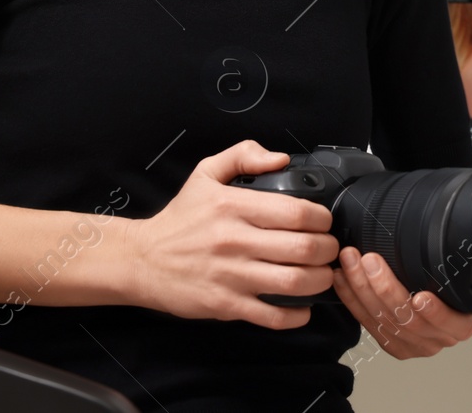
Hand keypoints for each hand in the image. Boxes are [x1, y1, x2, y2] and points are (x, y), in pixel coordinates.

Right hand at [121, 140, 339, 329]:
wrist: (142, 260)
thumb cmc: (180, 219)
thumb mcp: (206, 173)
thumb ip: (244, 154)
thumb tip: (281, 159)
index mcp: (233, 206)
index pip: (296, 211)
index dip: (322, 218)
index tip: (324, 221)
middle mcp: (234, 240)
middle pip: (302, 248)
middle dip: (327, 249)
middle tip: (329, 249)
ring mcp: (230, 276)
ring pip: (293, 283)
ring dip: (319, 281)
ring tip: (322, 274)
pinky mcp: (225, 305)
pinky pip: (272, 316)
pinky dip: (296, 315)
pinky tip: (303, 307)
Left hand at [332, 245, 471, 358]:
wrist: (440, 302)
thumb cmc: (450, 283)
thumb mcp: (459, 273)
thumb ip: (451, 262)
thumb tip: (444, 228)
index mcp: (460, 325)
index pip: (449, 323)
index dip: (435, 313)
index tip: (422, 297)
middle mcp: (437, 339)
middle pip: (407, 319)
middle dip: (384, 288)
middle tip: (370, 260)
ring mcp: (412, 345)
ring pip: (382, 320)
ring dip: (361, 288)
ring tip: (350, 262)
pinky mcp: (391, 345)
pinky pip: (367, 323)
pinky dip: (351, 299)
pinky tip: (343, 279)